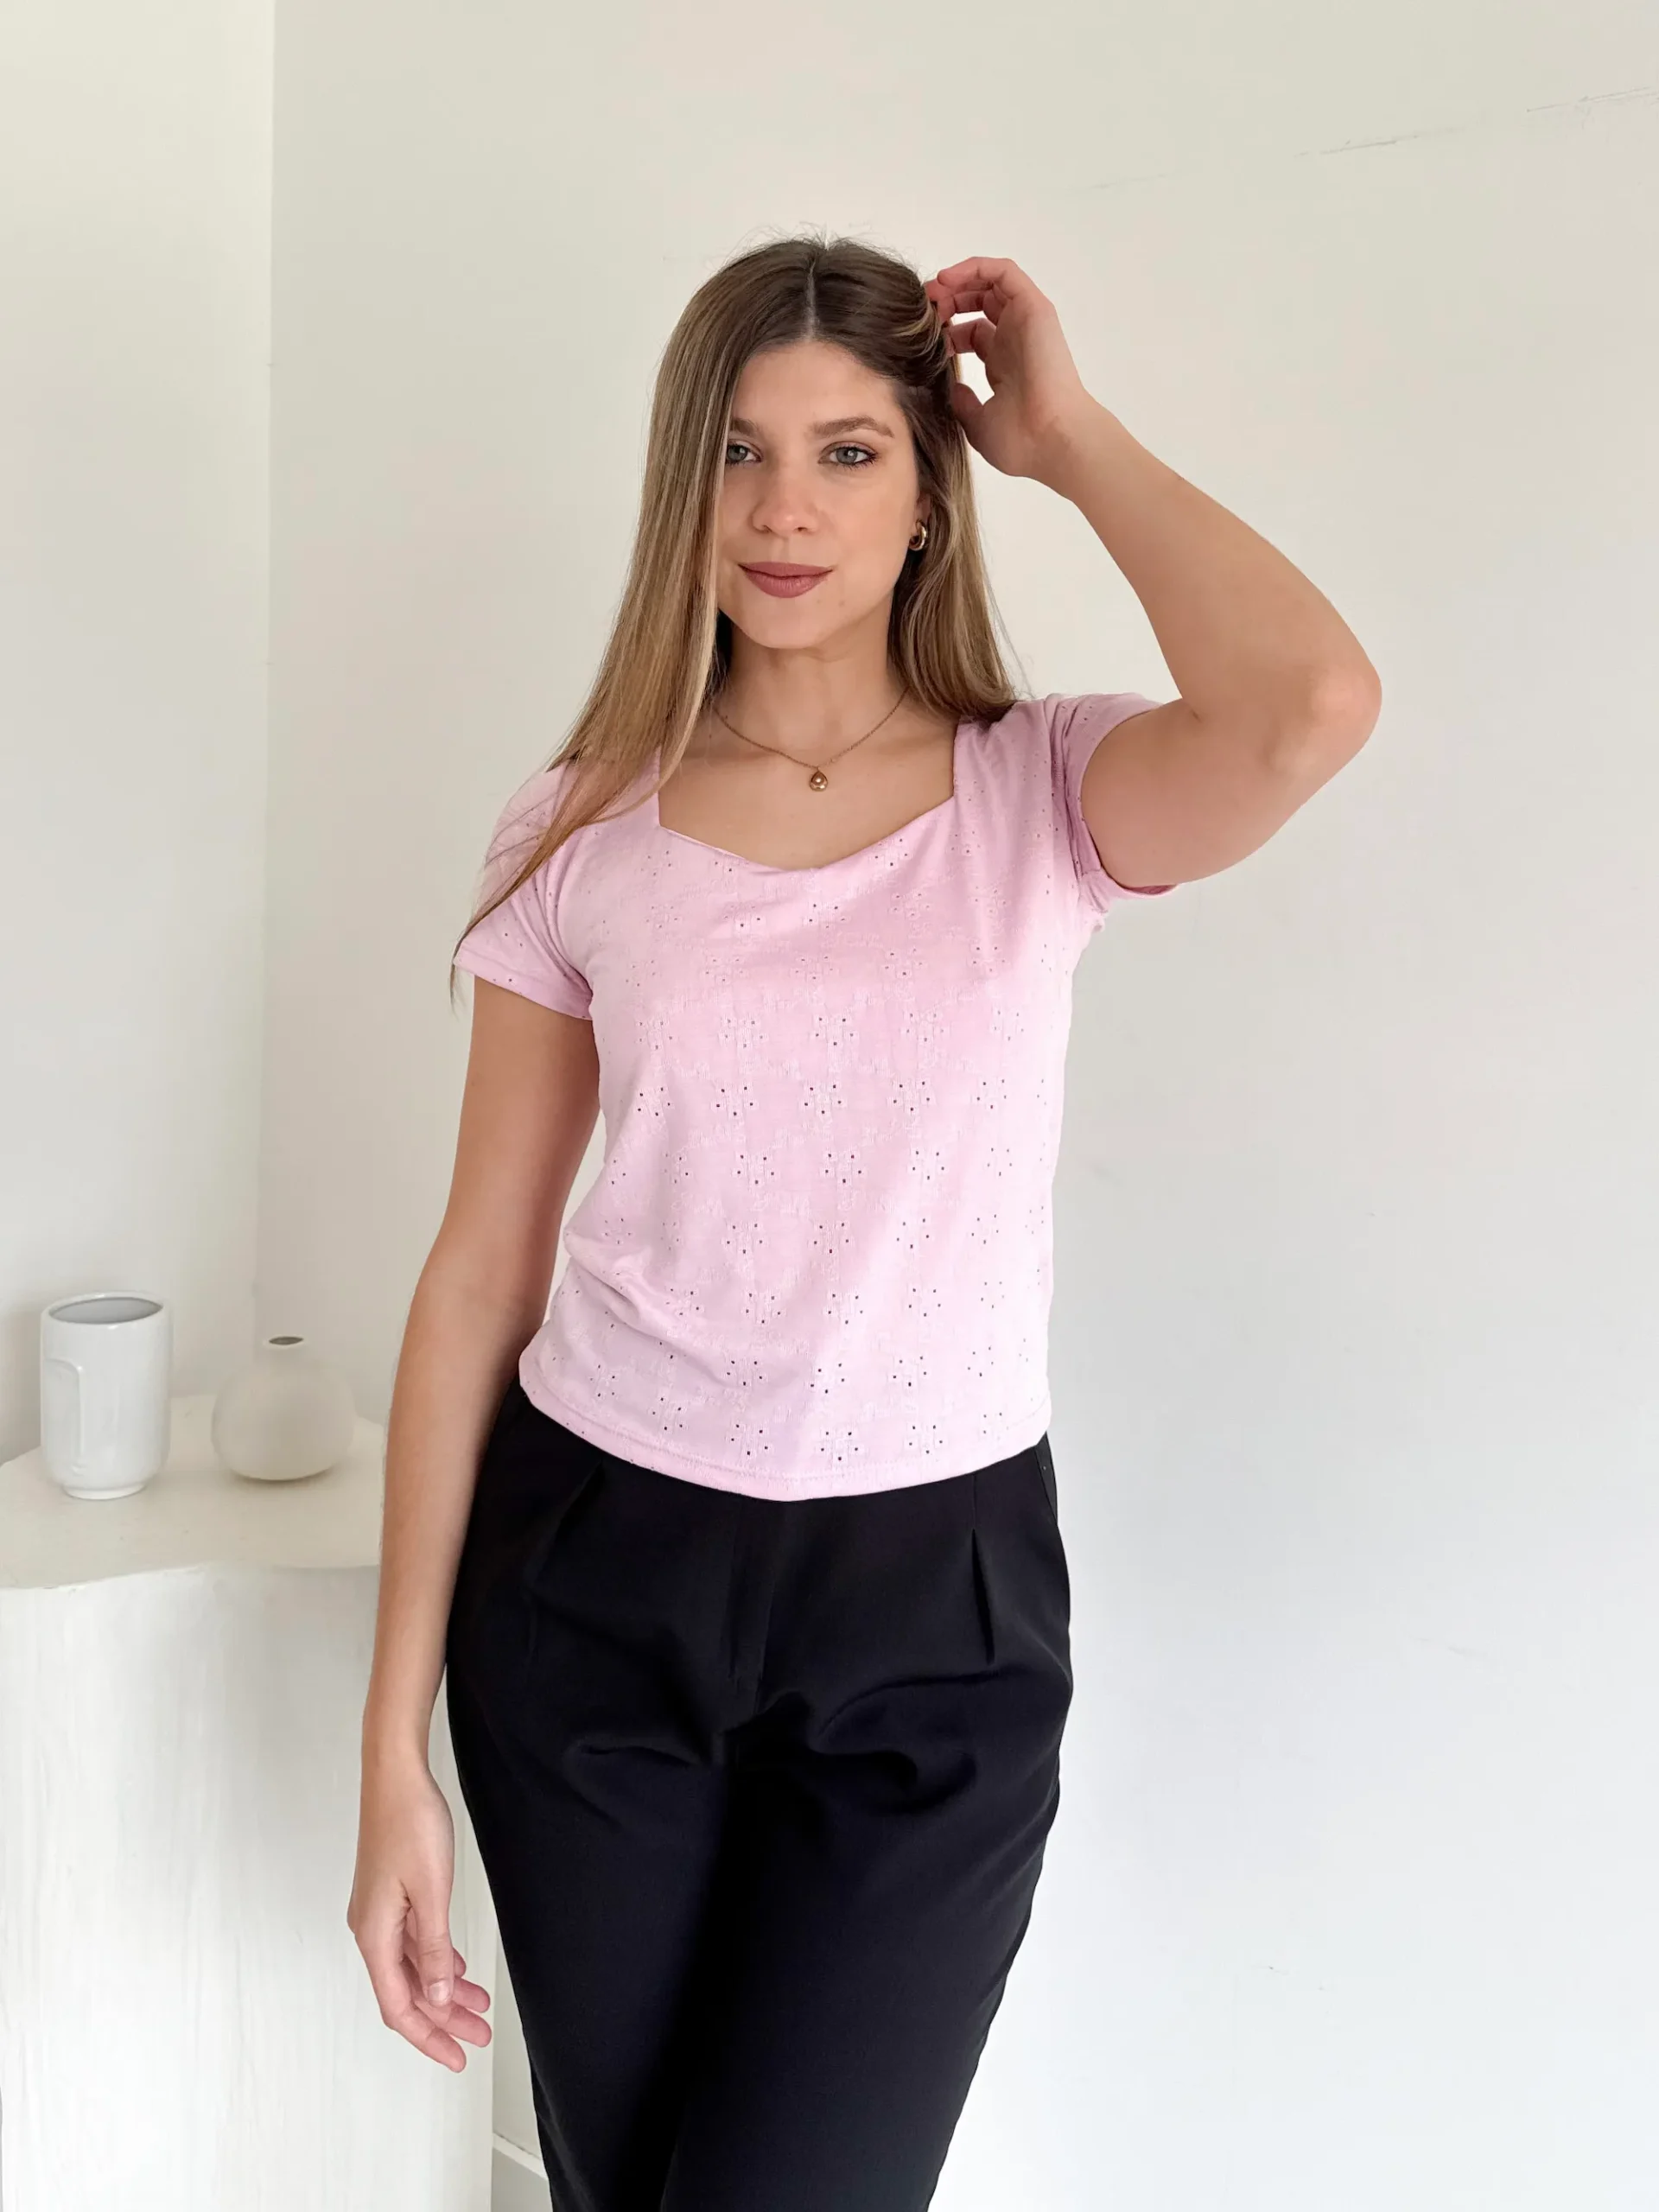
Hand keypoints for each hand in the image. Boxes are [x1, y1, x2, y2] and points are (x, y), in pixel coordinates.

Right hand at [347, 1757, 492, 2070]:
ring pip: (413, 1967)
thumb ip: (434, 1947)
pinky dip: (437, 1959)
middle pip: (407, 1992)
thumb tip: (437, 1995)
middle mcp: (371, 1930)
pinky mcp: (390, 1895)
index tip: (457, 2055)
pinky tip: (456, 1966)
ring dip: (444, 1989)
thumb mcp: (431, 1891)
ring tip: (478, 2006)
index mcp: (374, 1935)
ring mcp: (379, 1913)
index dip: (428, 2036)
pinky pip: (413, 1942)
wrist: (395, 1776)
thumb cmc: (409, 1824)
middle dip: (443, 2018)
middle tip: (478, 2036)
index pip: (399, 2006)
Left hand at [925, 256, 1098, 485]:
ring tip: (932, 290)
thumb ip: (963, 403)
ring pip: (990, 284)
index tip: (918, 337)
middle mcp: (1015, 340)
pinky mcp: (1034, 308)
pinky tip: (947, 279)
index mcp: (1004, 366)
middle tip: (921, 309)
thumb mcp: (978, 423)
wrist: (1052, 439)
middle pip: (978, 304)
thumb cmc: (1022, 442)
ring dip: (957, 281)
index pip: (970, 334)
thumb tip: (951, 388)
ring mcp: (1025, 323)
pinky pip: (1004, 272)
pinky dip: (975, 268)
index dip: (943, 330)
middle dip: (947, 301)